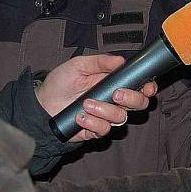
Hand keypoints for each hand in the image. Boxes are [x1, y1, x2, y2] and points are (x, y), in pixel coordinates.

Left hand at [35, 54, 156, 142]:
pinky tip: (80, 117)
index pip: (140, 86)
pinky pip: (104, 130)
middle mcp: (114, 101)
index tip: (147, 87)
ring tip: (86, 104)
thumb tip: (120, 60)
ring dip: (105, 110)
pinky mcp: (95, 131)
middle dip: (131, 99)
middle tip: (116, 94)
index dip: (148, 87)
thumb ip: (100, 62)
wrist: (42, 104)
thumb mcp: (78, 65)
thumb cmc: (60, 82)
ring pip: (121, 118)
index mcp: (114, 83)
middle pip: (139, 104)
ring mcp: (106, 116)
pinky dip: (93, 122)